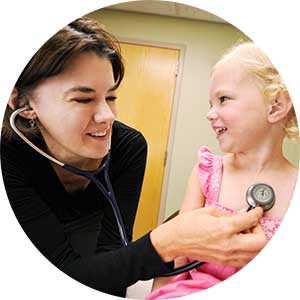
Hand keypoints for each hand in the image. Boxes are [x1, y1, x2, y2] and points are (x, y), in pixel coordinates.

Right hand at [150, 206, 266, 266]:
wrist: (174, 241)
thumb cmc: (186, 225)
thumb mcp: (208, 211)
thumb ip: (228, 213)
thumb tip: (241, 214)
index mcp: (223, 228)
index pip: (250, 220)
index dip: (257, 213)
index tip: (257, 210)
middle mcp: (228, 244)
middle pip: (261, 242)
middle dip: (260, 230)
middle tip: (252, 223)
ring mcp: (227, 256)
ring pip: (256, 254)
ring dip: (255, 242)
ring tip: (245, 232)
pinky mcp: (224, 262)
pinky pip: (245, 260)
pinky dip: (248, 251)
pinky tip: (240, 241)